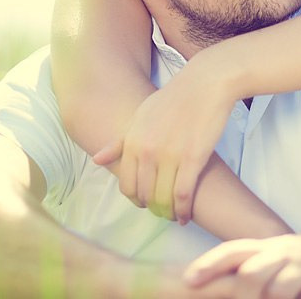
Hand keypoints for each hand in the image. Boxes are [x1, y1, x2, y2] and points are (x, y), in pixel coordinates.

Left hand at [93, 55, 238, 223]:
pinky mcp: (193, 159)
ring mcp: (170, 156)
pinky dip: (184, 210)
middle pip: (145, 195)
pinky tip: (185, 216)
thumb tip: (96, 160)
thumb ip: (119, 142)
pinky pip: (184, 194)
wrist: (204, 84)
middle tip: (161, 211)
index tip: (145, 203)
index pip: (127, 185)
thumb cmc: (172, 99)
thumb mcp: (140, 117)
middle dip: (153, 208)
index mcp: (132, 142)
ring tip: (174, 215)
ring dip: (168, 212)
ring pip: (164, 199)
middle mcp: (148, 151)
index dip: (136, 200)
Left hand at [184, 228, 300, 298]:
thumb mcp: (287, 255)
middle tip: (217, 298)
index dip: (210, 264)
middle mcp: (285, 254)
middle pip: (251, 272)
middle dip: (237, 292)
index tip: (187, 278)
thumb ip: (262, 266)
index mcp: (271, 246)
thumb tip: (236, 284)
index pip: (234, 251)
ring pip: (277, 291)